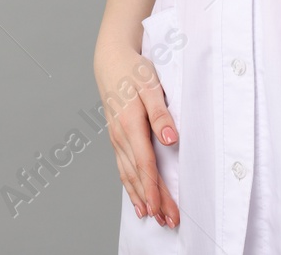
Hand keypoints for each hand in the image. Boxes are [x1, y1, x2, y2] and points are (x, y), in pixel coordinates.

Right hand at [94, 44, 179, 228]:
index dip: (154, 189)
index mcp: (130, 123)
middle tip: (169, 221)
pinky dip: (130, 187)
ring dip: (142, 198)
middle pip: (138, 175)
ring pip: (129, 175)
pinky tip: (138, 200)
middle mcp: (120, 136)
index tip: (162, 208)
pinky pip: (123, 168)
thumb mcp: (150, 84)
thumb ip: (161, 112)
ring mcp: (116, 139)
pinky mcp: (117, 139)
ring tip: (155, 218)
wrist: (110, 60)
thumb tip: (170, 138)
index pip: (144, 163)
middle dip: (153, 200)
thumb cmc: (133, 70)